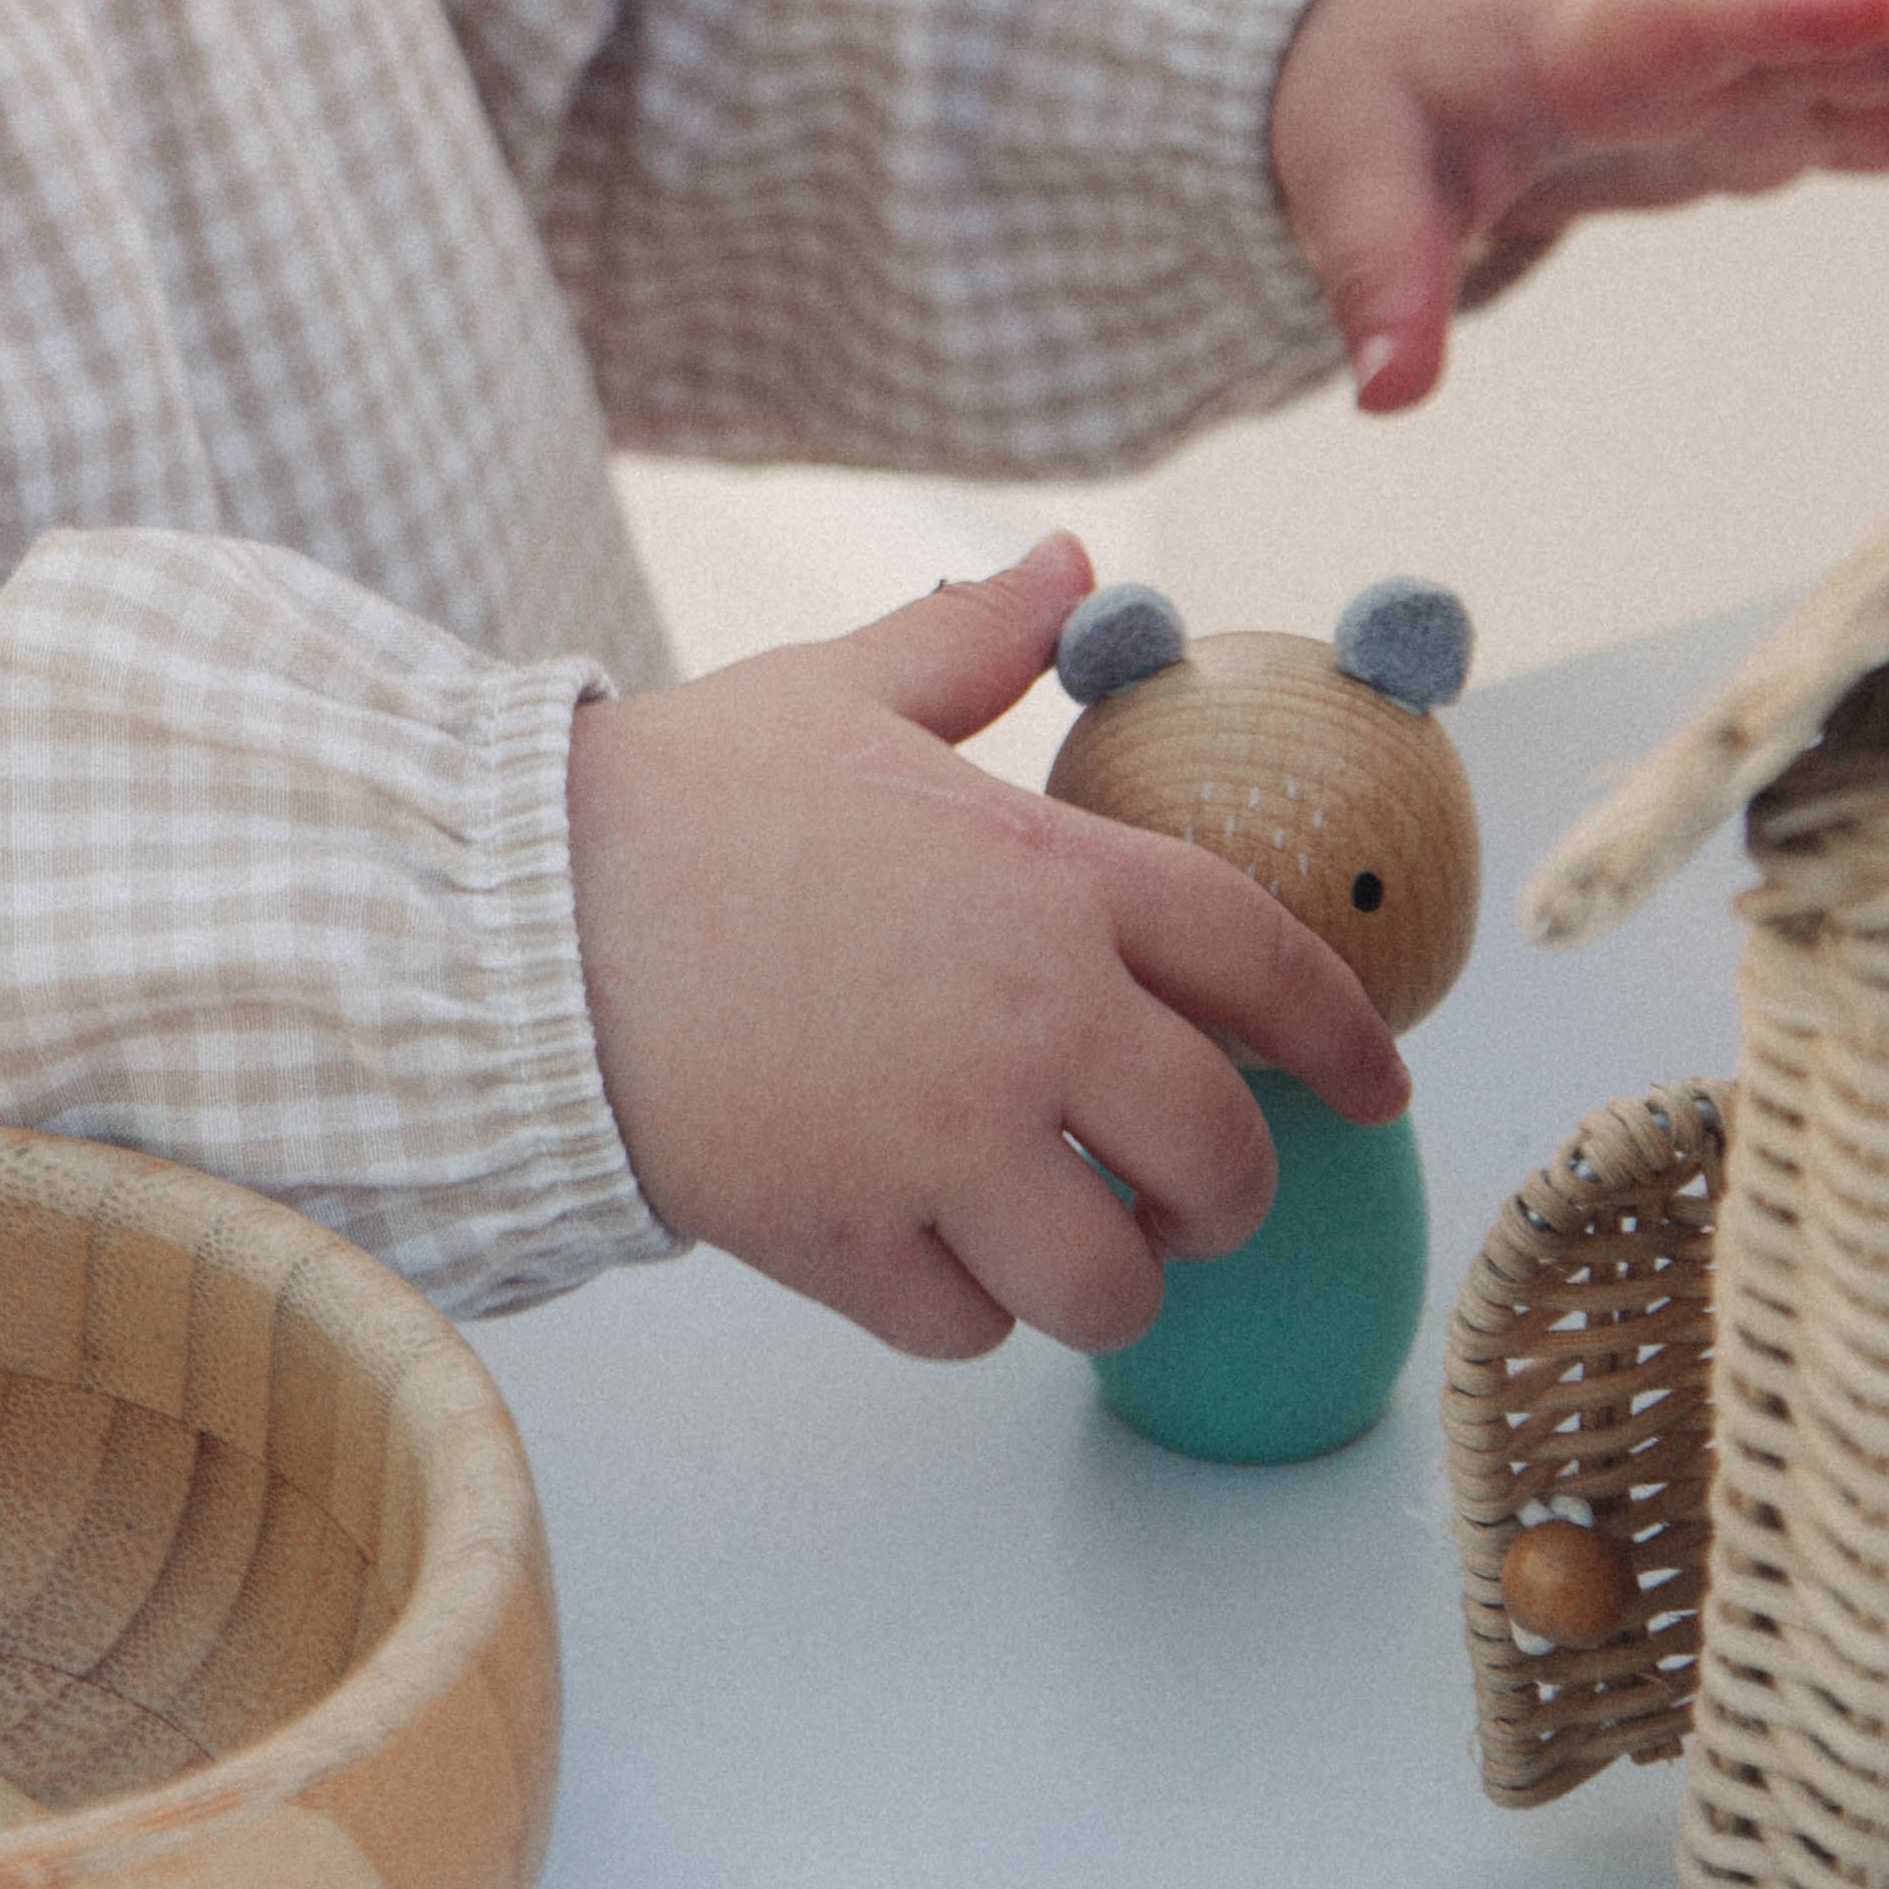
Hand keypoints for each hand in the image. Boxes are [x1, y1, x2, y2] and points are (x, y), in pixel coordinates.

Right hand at [565, 539, 1407, 1360]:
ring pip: (1111, 1283)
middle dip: (1228, 1196)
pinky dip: (965, 1312)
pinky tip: (927, 1260)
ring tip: (1069, 1250)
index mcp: (1047, 879)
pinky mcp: (842, 1237)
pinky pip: (966, 1329)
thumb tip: (1062, 558)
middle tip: (1187, 1197)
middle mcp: (1028, 1018)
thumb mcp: (838, 691)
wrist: (510, 911)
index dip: (1345, 1038)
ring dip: (1109, 1280)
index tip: (1379, 1088)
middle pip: (1219, 1156)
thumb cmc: (677, 799)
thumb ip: (971, 640)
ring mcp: (940, 1141)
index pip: (1266, 965)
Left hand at [1273, 0, 1888, 415]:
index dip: (1788, 6)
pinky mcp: (1793, 101)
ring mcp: (1764, 59)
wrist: (1403, 16)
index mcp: (1590, 36)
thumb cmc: (1382, 79)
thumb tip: (1388, 390)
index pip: (1695, 9)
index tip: (1872, 5)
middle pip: (1859, 32)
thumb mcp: (1347, 175)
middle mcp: (1702, 30)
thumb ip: (1380, 278)